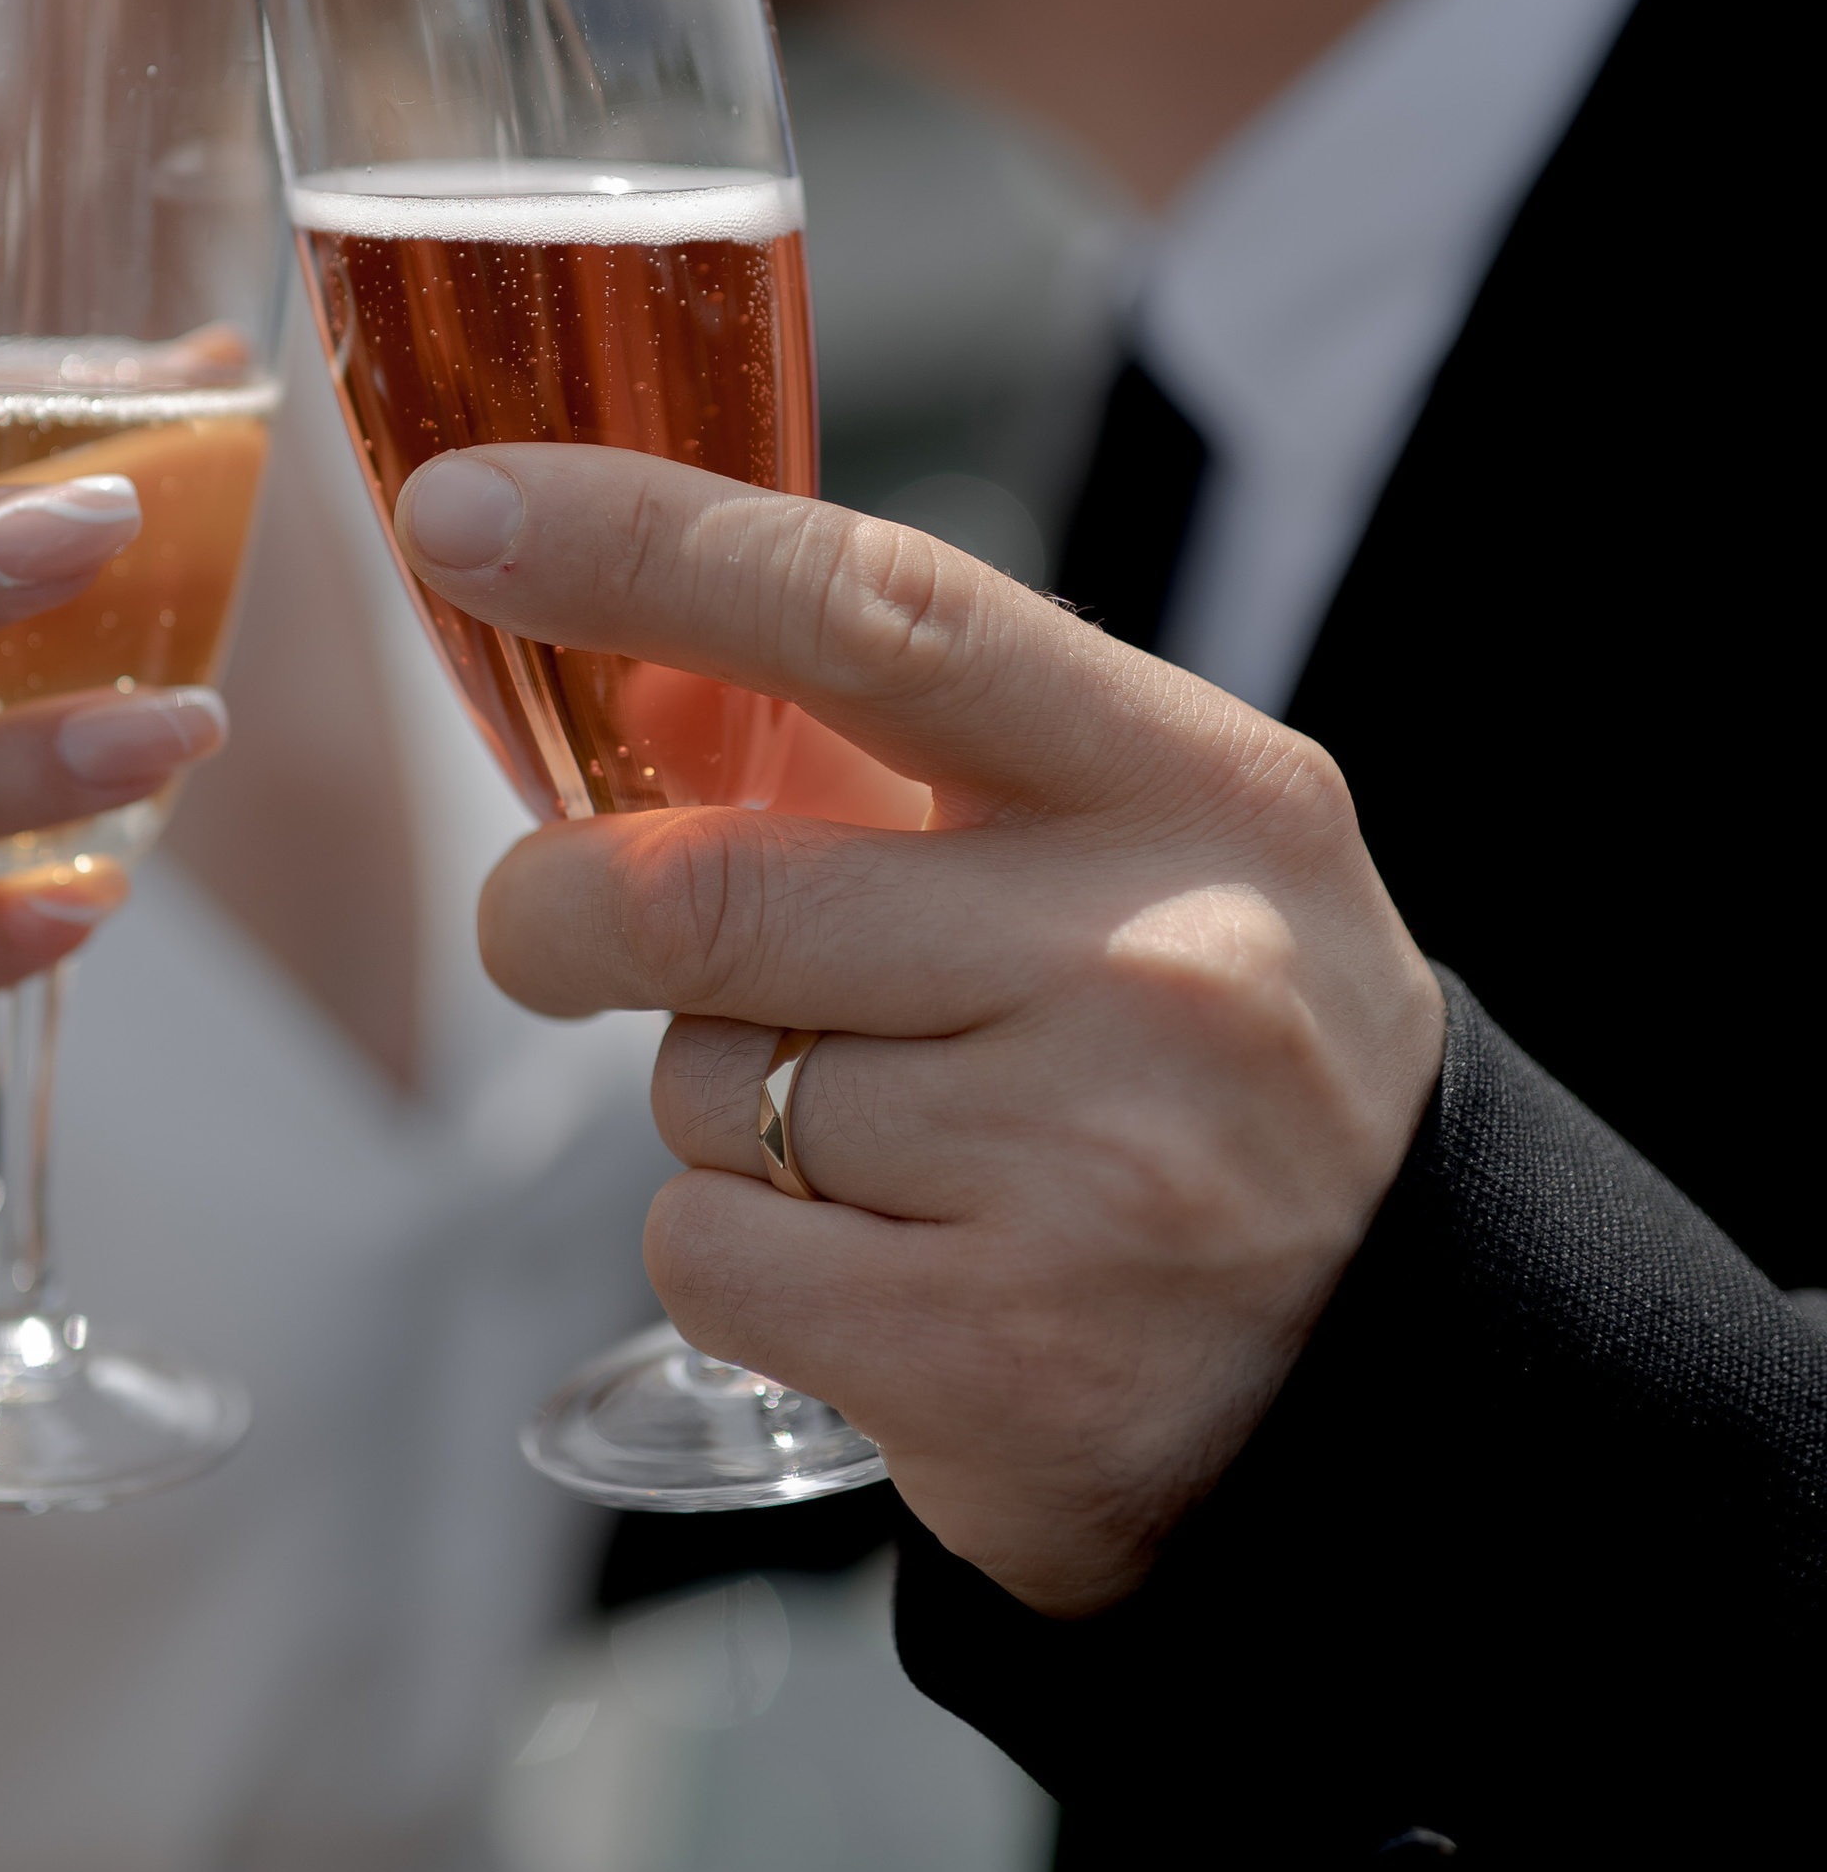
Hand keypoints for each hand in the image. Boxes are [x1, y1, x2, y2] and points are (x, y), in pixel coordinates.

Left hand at [396, 446, 1442, 1615]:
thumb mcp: (1134, 847)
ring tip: (872, 1149)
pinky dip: (734, 1259)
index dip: (642, 545)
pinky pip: (705, 1257)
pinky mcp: (994, 1358)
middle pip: (703, 891)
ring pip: (698, 1091)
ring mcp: (1079, 1169)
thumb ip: (905, 755)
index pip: (877, 610)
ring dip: (712, 1109)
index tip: (465, 513)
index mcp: (1191, 784)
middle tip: (546, 929)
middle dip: (559, 912)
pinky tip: (877, 1270)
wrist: (1406, 1355)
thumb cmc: (1215, 1058)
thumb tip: (624, 660)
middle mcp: (1149, 961)